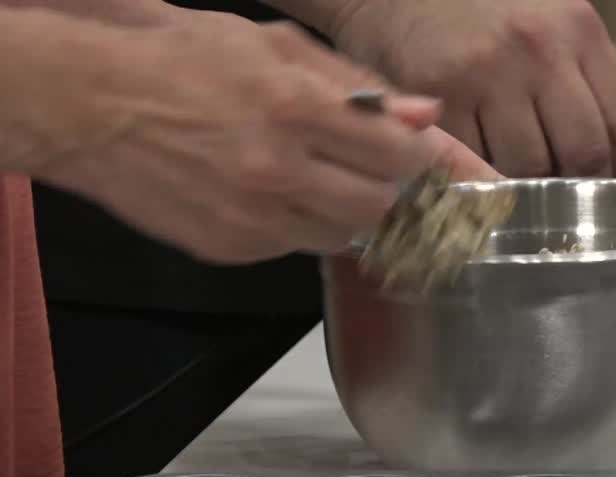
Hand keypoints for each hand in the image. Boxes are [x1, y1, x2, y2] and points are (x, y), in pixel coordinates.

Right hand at [34, 16, 493, 263]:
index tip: (488, 189)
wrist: (86, 103)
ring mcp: (255, 216)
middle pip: (384, 205)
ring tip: (327, 175)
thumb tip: (424, 113)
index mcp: (296, 108)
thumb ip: (355, 84)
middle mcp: (280, 169)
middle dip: (398, 190)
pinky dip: (306, 225)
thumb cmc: (179, 58)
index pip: (402, 152)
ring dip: (355, 211)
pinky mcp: (233, 248)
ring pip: (346, 235)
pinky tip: (279, 190)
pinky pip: (298, 246)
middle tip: (392, 172)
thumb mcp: (272, 47)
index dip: (450, 169)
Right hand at [332, 0, 615, 177]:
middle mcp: (537, 48)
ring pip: (529, 168)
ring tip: (516, 187)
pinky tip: (476, 171)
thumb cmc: (481, 13)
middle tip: (566, 203)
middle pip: (583, 154)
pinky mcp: (438, 97)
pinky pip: (475, 164)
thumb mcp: (550, 22)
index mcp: (577, 27)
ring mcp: (486, 73)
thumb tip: (614, 157)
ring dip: (527, 189)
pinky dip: (479, 179)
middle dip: (578, 189)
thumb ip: (583, 76)